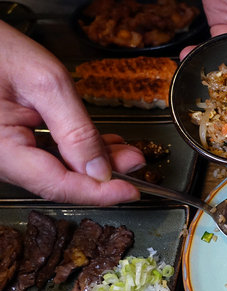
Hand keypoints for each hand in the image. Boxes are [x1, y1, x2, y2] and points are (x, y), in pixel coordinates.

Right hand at [0, 22, 145, 205]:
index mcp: (0, 150)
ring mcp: (5, 153)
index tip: (131, 190)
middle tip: (136, 161)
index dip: (99, 193)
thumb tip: (102, 170)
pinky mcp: (12, 144)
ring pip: (57, 171)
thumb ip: (77, 130)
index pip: (58, 185)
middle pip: (60, 181)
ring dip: (94, 163)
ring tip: (125, 151)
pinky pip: (48, 157)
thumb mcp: (47, 85)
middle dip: (103, 175)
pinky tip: (101, 144)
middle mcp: (0, 159)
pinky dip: (77, 152)